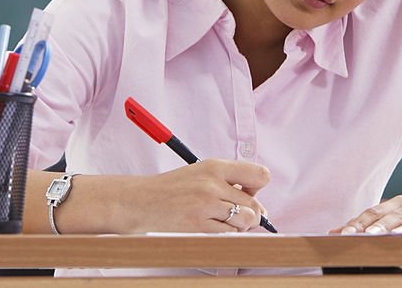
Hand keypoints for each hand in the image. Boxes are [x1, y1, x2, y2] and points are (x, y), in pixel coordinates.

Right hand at [118, 159, 269, 232]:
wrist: (141, 201)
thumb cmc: (173, 189)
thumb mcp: (201, 173)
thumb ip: (229, 182)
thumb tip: (259, 206)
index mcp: (215, 166)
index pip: (260, 175)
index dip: (259, 188)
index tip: (249, 193)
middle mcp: (212, 183)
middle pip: (254, 203)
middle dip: (252, 214)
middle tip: (239, 216)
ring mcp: (205, 204)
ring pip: (245, 220)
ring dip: (240, 226)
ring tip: (225, 223)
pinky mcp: (198, 225)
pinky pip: (228, 234)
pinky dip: (227, 235)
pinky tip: (214, 229)